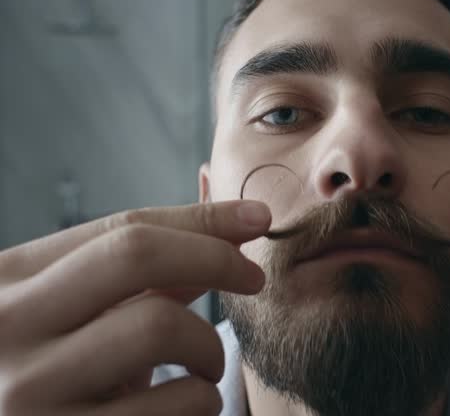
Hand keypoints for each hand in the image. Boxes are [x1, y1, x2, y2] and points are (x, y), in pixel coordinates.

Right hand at [0, 201, 269, 415]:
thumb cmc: (63, 373)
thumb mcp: (86, 316)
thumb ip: (147, 276)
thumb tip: (232, 229)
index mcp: (8, 279)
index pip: (121, 229)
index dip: (203, 220)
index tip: (258, 218)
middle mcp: (5, 326)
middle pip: (136, 256)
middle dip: (215, 258)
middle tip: (253, 279)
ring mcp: (28, 391)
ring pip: (161, 328)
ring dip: (210, 348)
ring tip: (205, 368)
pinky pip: (175, 404)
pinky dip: (203, 401)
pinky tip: (190, 407)